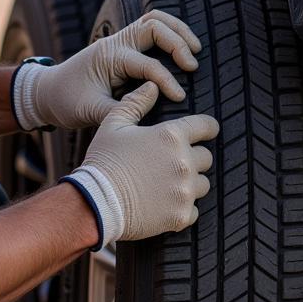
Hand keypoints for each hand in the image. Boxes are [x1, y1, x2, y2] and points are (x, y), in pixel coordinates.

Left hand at [13, 9, 202, 130]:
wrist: (46, 92)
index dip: (166, 80)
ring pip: (154, 20)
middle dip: (177, 42)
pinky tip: (182, 49)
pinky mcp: (123, 47)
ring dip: (177, 31)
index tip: (180, 98)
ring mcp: (119, 42)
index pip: (147, 64)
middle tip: (193, 65)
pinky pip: (150, 30)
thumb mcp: (90, 112)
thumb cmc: (65, 102)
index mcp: (108, 57)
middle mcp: (115, 44)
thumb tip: (151, 117)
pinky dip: (168, 33)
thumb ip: (121, 112)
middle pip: (154, 26)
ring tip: (195, 50)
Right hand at [61, 82, 218, 245]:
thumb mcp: (113, 124)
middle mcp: (184, 162)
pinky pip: (193, 209)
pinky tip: (162, 203)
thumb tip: (152, 86)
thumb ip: (136, 103)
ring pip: (202, 184)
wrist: (96, 202)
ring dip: (189, 182)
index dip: (206, 127)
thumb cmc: (104, 160)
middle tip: (170, 161)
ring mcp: (185, 191)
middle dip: (192, 157)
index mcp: (171, 136)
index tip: (204, 131)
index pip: (206, 126)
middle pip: (206, 157)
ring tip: (165, 183)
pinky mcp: (182, 215)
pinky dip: (181, 207)